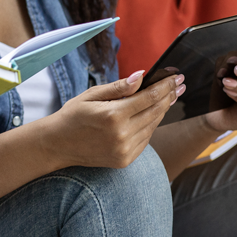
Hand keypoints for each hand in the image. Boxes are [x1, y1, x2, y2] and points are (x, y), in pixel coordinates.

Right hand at [42, 69, 180, 168]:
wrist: (58, 145)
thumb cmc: (72, 115)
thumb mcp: (90, 95)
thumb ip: (118, 87)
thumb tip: (141, 76)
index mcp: (113, 115)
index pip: (149, 97)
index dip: (165, 86)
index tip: (176, 77)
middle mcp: (122, 134)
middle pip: (155, 111)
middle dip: (169, 96)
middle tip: (179, 84)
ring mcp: (125, 150)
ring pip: (153, 126)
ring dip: (161, 111)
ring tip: (168, 98)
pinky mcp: (126, 160)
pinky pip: (146, 139)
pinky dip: (150, 126)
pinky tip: (150, 115)